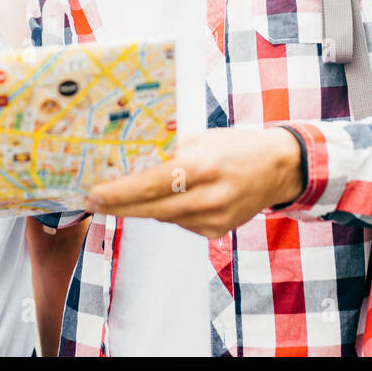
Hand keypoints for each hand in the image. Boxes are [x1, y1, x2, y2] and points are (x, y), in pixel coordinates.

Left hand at [85, 127, 303, 238]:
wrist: (278, 167)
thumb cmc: (236, 146)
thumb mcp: (201, 140)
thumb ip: (170, 156)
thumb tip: (131, 171)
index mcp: (202, 167)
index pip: (150, 185)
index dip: (118, 194)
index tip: (93, 195)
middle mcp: (209, 197)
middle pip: (152, 210)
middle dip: (119, 207)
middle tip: (93, 203)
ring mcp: (215, 218)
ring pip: (164, 218)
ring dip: (146, 208)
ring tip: (135, 194)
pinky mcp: (218, 231)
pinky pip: (181, 223)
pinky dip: (172, 211)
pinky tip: (180, 197)